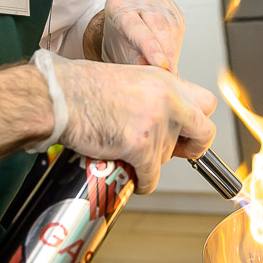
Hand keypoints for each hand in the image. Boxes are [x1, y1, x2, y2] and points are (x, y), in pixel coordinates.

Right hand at [46, 54, 216, 192]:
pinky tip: (131, 176)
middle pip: (205, 131)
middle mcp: (167, 98)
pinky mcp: (140, 145)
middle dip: (193, 147)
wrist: (57, 96)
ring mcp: (156, 122)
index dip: (196, 122)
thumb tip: (161, 121)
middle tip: (175, 152)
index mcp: (164, 79)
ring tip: (127, 154)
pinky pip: (152, 176)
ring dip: (150, 162)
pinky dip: (143, 183)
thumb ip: (151, 96)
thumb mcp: (127, 79)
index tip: (184, 133)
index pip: (205, 103)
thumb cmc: (79, 87)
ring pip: (168, 158)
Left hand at [101, 0, 184, 72]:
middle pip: (158, 26)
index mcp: (118, 5)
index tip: (161, 64)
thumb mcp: (117, 51)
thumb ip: (132, 61)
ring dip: (172, 52)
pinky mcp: (172, 4)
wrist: (120, 16)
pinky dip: (176, 45)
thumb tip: (152, 73)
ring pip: (172, 27)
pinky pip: (178, 27)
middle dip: (166, 55)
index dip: (150, 47)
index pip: (136, 27)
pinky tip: (169, 54)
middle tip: (168, 76)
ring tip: (168, 68)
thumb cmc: (116, 36)